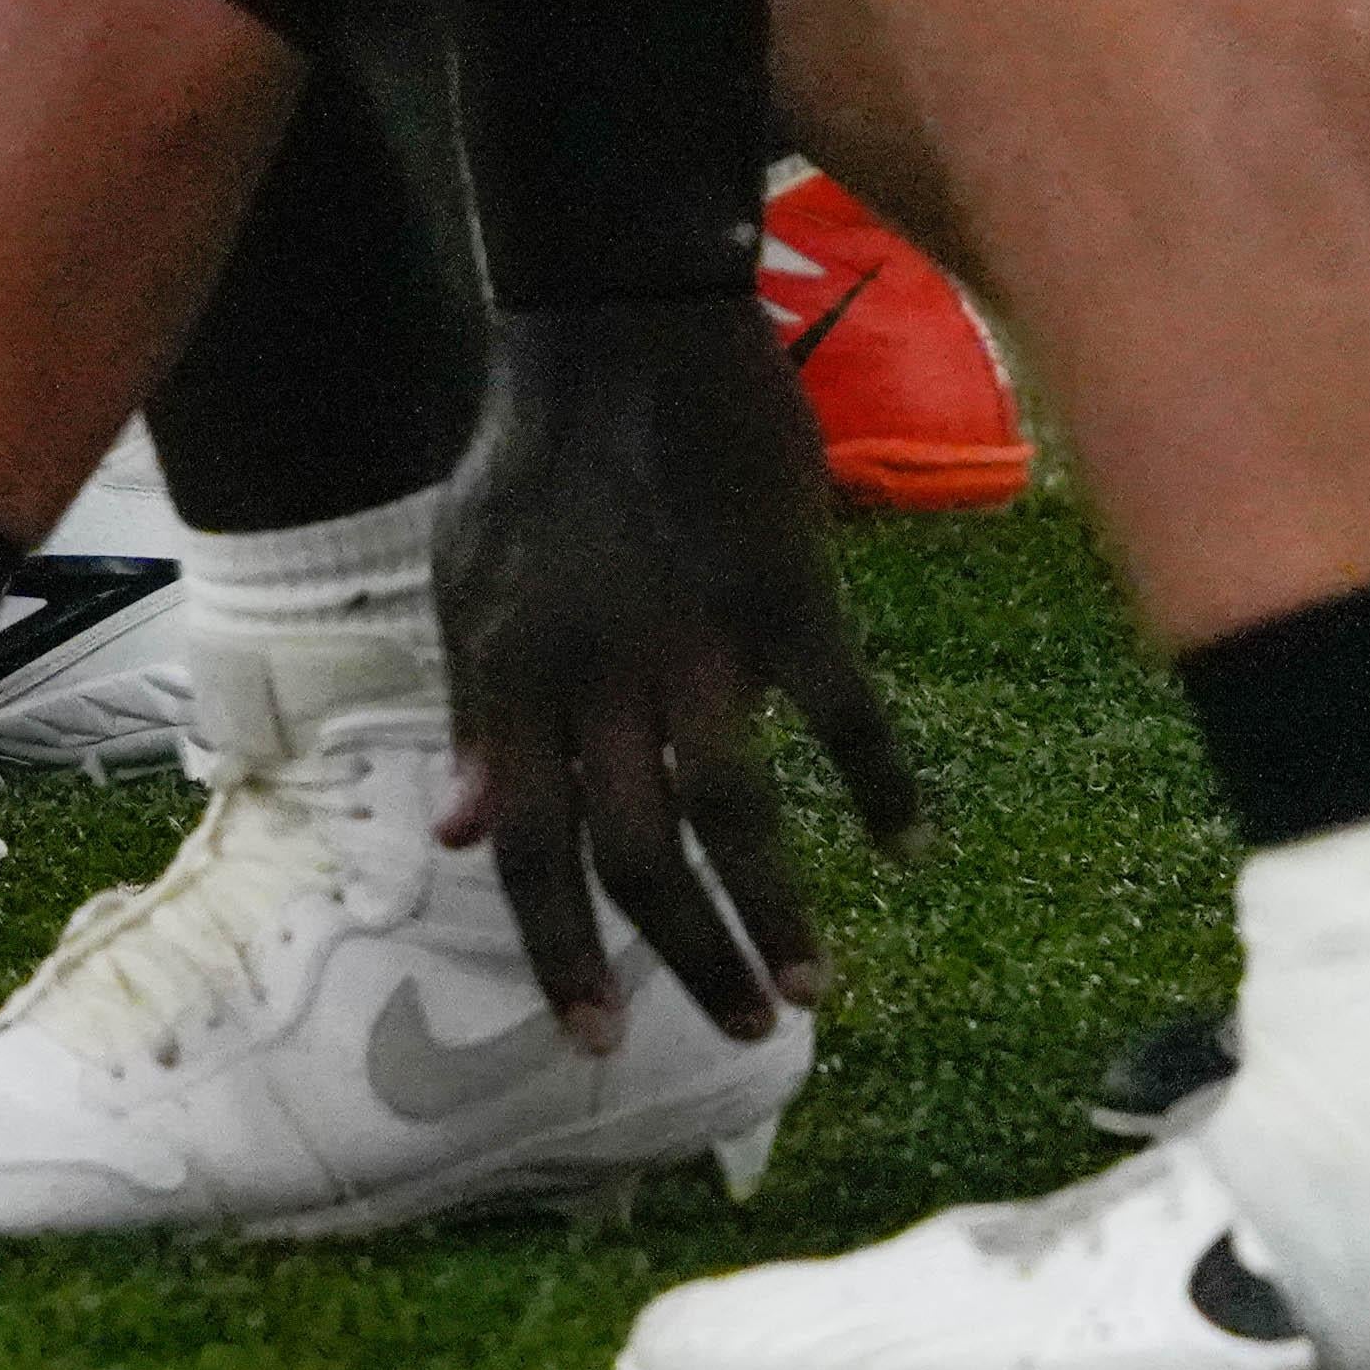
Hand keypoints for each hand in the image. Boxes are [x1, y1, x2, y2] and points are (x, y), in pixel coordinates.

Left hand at [439, 296, 914, 1050]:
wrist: (611, 333)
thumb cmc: (531, 462)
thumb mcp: (463, 591)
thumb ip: (473, 718)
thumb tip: (461, 835)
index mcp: (509, 681)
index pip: (529, 850)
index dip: (558, 949)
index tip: (592, 1036)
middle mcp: (593, 677)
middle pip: (634, 855)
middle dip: (682, 958)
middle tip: (735, 1036)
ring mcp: (692, 639)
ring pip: (732, 811)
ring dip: (774, 908)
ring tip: (809, 988)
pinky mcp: (783, 594)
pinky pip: (842, 712)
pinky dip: (881, 783)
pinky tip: (908, 843)